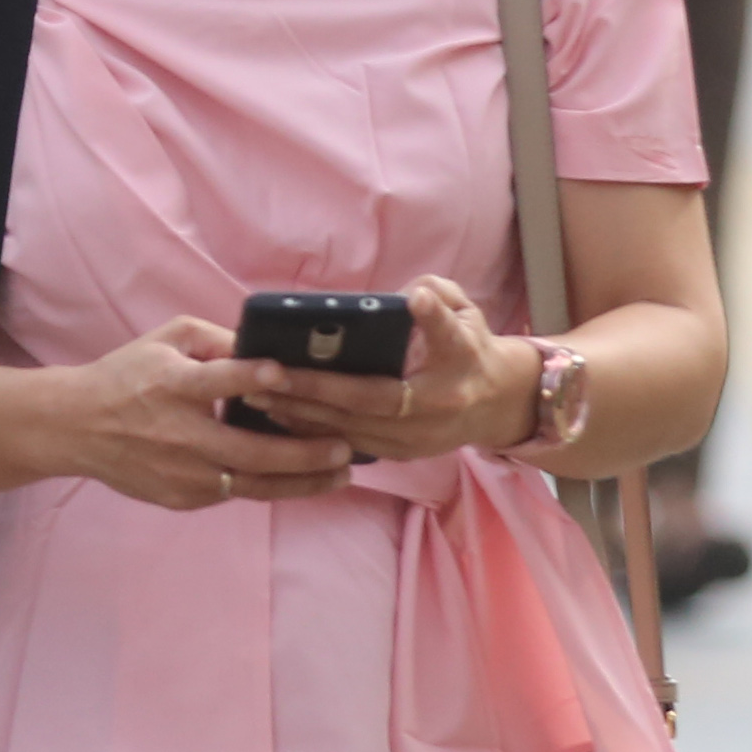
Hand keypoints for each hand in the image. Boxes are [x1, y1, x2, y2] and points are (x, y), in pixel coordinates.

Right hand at [57, 319, 360, 509]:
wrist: (78, 427)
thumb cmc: (130, 375)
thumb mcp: (167, 338)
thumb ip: (217, 339)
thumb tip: (268, 347)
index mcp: (172, 386)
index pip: (215, 382)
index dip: (250, 377)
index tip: (284, 373)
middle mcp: (179, 434)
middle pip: (249, 450)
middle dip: (303, 452)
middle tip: (345, 447)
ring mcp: (181, 473)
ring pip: (252, 484)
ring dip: (302, 482)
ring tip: (341, 473)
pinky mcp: (182, 498)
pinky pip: (235, 493)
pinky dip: (271, 486)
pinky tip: (303, 479)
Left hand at [242, 277, 541, 465]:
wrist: (494, 405)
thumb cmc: (468, 349)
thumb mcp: (467, 313)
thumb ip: (439, 296)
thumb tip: (409, 296)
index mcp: (461, 360)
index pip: (446, 337)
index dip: (430, 319)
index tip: (414, 299)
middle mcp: (439, 406)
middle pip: (372, 398)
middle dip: (315, 388)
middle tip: (268, 371)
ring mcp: (418, 438)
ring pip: (351, 429)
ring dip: (301, 414)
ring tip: (257, 394)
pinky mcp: (400, 455)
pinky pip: (348, 445)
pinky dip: (311, 432)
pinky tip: (276, 415)